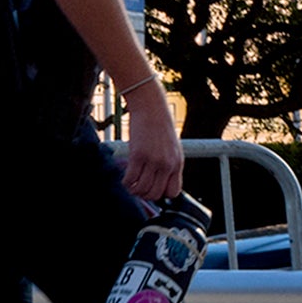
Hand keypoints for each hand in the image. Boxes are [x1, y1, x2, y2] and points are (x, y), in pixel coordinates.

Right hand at [117, 79, 182, 204]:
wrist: (151, 107)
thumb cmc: (159, 124)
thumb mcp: (171, 147)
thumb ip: (167, 163)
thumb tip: (157, 179)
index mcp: (177, 163)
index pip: (173, 192)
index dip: (161, 194)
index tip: (152, 188)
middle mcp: (167, 164)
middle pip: (155, 194)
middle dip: (144, 195)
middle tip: (137, 188)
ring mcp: (153, 160)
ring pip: (142, 189)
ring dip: (133, 190)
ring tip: (129, 183)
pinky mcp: (138, 155)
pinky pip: (130, 178)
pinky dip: (125, 182)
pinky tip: (124, 177)